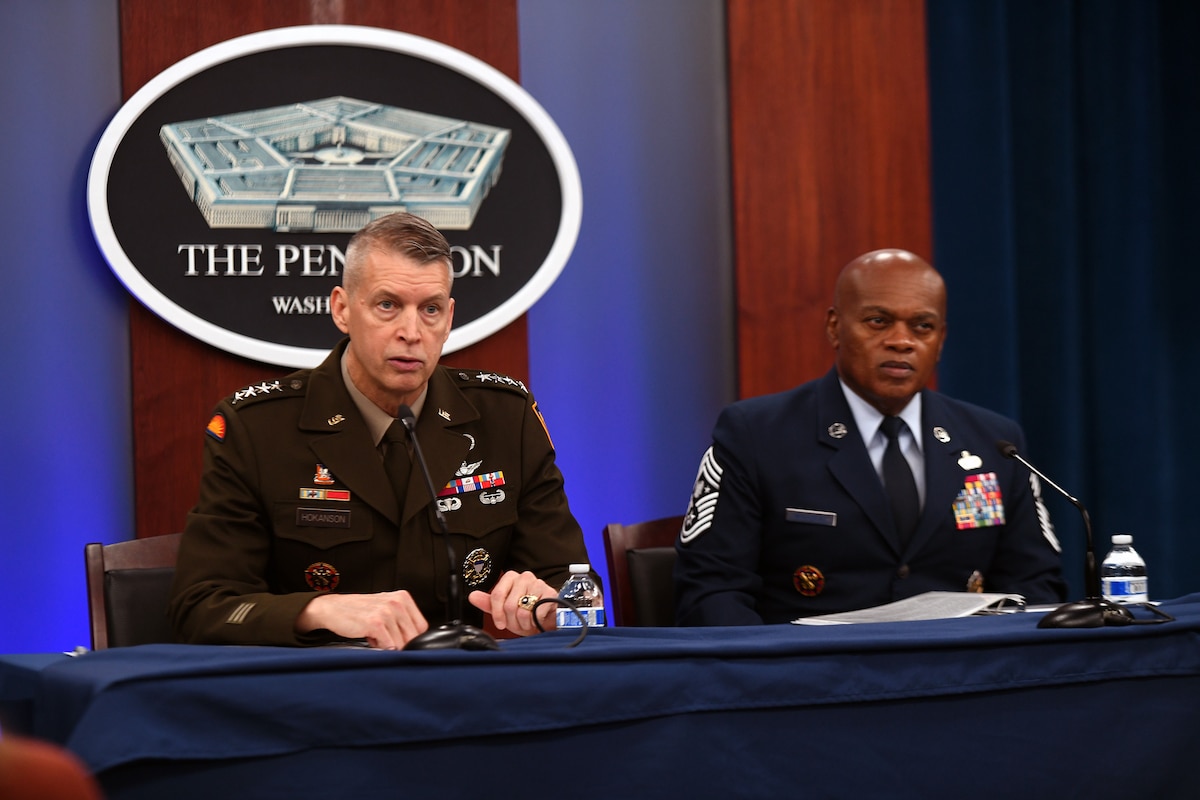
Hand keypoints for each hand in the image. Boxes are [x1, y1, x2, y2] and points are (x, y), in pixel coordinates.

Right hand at [295, 590, 428, 649]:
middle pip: (413, 637)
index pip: (421, 627)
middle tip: (383, 638)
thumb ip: (402, 621)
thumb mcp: (386, 609)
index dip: (410, 637)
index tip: (399, 638)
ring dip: (386, 646)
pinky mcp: (375, 623)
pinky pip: (388, 646)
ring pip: (400, 644)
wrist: (332, 608)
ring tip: (374, 635)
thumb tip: (416, 642)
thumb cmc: (359, 611)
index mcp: (402, 597)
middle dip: (399, 644)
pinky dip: (379, 648)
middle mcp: (397, 602)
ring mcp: (387, 612)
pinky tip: (370, 638)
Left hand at [468, 570, 556, 635]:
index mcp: (511, 577)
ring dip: (524, 623)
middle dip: (513, 621)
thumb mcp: (504, 611)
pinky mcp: (550, 592)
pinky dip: (536, 622)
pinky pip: (536, 613)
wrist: (547, 621)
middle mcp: (524, 577)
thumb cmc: (526, 614)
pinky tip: (538, 620)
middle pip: (509, 605)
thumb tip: (472, 596)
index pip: (497, 595)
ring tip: (528, 623)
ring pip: (522, 610)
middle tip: (519, 624)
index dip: (497, 613)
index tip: (500, 624)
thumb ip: (488, 603)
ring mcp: (538, 583)